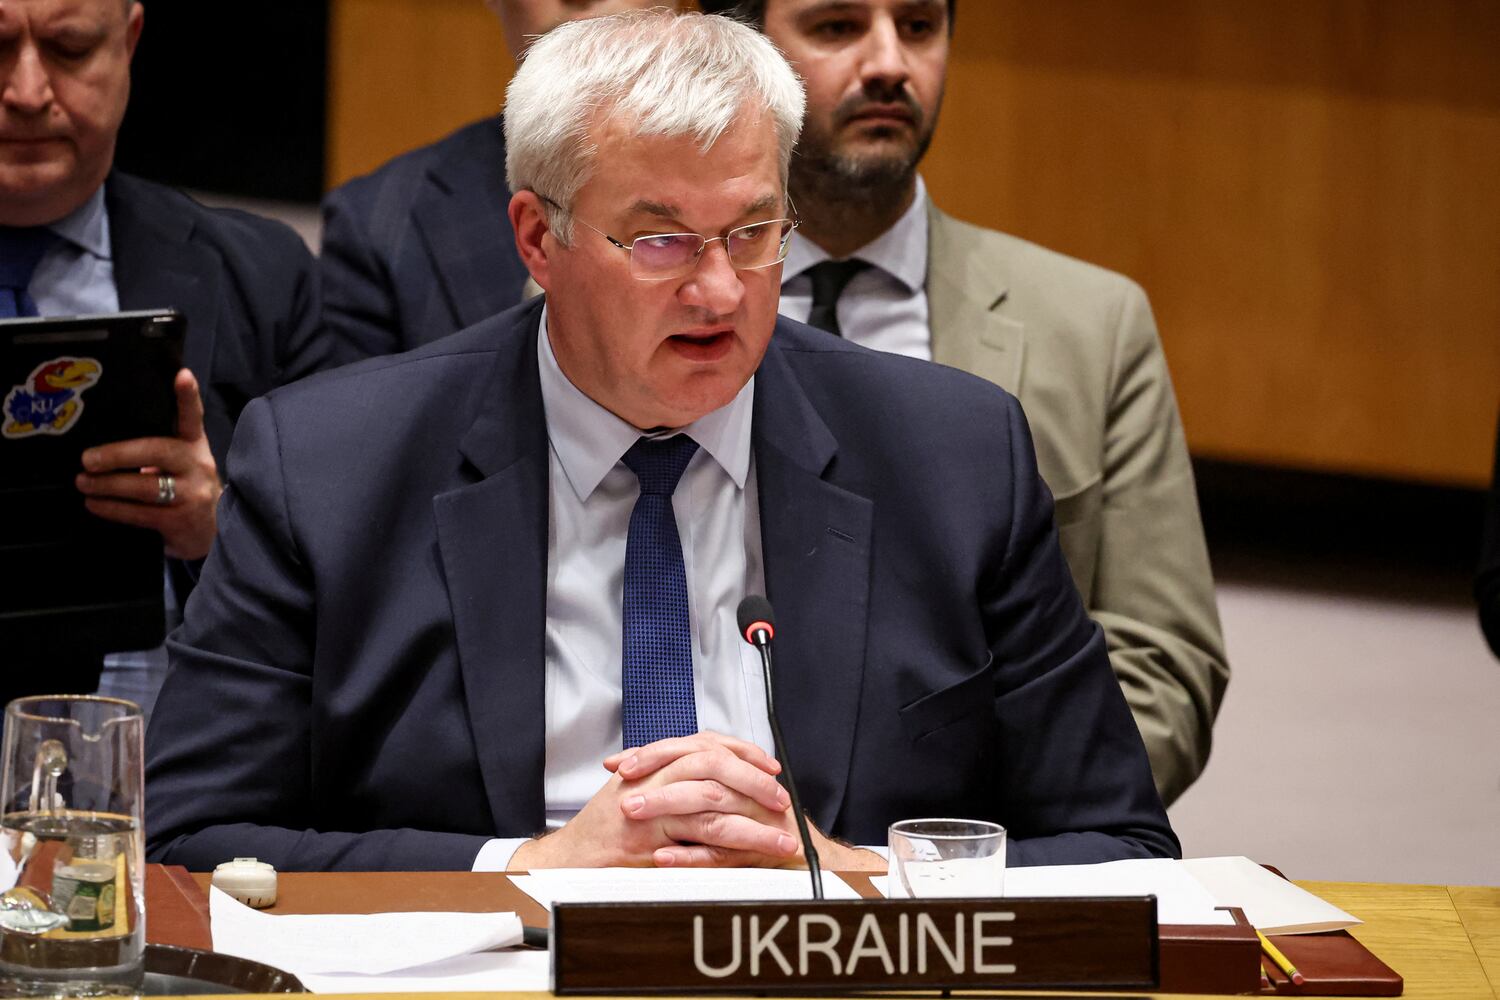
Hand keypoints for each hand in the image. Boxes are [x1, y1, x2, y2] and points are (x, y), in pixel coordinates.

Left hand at [75, 369, 221, 559]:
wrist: (211, 533)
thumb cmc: (186, 489)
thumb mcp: (181, 464)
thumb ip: (157, 451)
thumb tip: (103, 447)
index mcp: (195, 445)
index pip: (193, 417)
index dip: (188, 397)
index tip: (182, 375)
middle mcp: (197, 465)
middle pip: (157, 451)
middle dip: (118, 455)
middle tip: (87, 459)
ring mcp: (192, 494)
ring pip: (144, 485)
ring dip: (107, 485)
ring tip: (82, 482)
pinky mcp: (180, 520)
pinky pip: (140, 512)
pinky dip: (112, 509)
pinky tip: (94, 504)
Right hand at [511, 731, 798, 869]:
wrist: (570, 856)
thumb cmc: (603, 828)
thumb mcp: (636, 791)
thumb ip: (670, 780)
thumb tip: (713, 778)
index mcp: (655, 763)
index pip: (707, 744)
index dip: (742, 752)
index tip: (769, 766)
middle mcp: (655, 777)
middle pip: (715, 765)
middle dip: (755, 781)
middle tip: (781, 798)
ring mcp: (652, 806)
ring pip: (715, 803)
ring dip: (754, 821)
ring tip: (781, 835)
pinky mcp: (652, 837)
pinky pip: (700, 838)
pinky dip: (732, 847)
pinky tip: (753, 856)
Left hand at [606, 738, 886, 871]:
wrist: (808, 856)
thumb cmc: (759, 827)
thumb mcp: (723, 798)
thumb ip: (692, 782)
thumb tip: (640, 774)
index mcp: (735, 769)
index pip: (692, 748)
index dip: (654, 752)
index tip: (619, 764)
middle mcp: (746, 784)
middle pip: (700, 765)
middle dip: (657, 773)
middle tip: (622, 786)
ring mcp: (755, 814)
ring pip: (708, 803)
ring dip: (667, 809)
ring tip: (634, 816)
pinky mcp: (761, 845)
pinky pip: (723, 848)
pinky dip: (691, 854)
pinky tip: (664, 858)